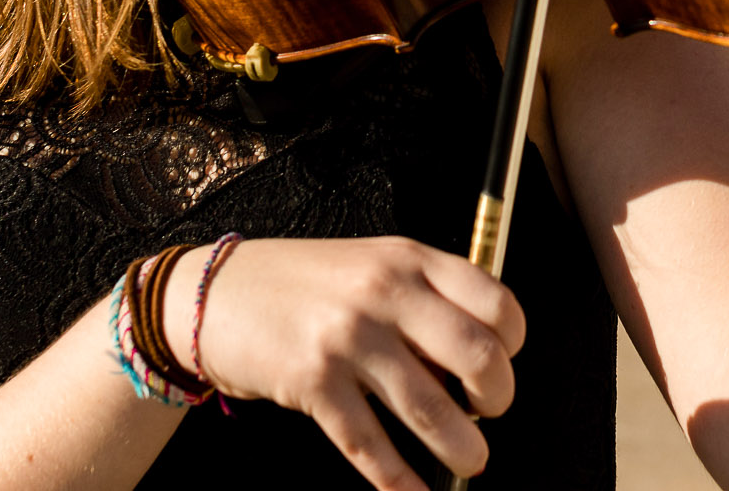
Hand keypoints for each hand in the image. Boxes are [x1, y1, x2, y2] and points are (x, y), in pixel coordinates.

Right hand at [185, 236, 525, 490]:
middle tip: (490, 412)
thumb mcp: (373, 265)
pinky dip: (399, 480)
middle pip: (477, 356)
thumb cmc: (305, 283)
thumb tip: (474, 362)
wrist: (216, 293)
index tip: (504, 362)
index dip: (513, 343)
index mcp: (409, 259)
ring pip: (431, 410)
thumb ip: (424, 299)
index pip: (495, 302)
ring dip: (462, 449)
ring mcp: (348, 338)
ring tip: (470, 460)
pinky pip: (369, 444)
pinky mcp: (313, 383)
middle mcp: (384, 292)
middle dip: (498, 398)